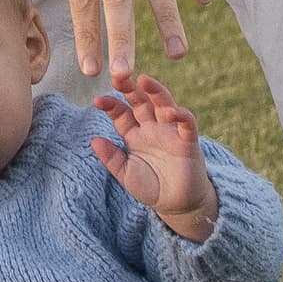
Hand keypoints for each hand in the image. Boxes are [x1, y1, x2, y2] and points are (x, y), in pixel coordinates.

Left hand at [92, 69, 215, 233]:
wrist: (178, 205)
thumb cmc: (151, 188)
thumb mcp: (125, 174)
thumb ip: (111, 158)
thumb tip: (94, 141)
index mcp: (135, 134)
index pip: (121, 113)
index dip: (111, 105)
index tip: (97, 101)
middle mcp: (152, 128)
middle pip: (141, 101)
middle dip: (130, 88)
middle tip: (118, 76)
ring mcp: (171, 132)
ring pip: (164, 104)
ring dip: (156, 91)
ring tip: (144, 81)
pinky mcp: (188, 141)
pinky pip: (187, 124)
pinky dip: (181, 115)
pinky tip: (172, 112)